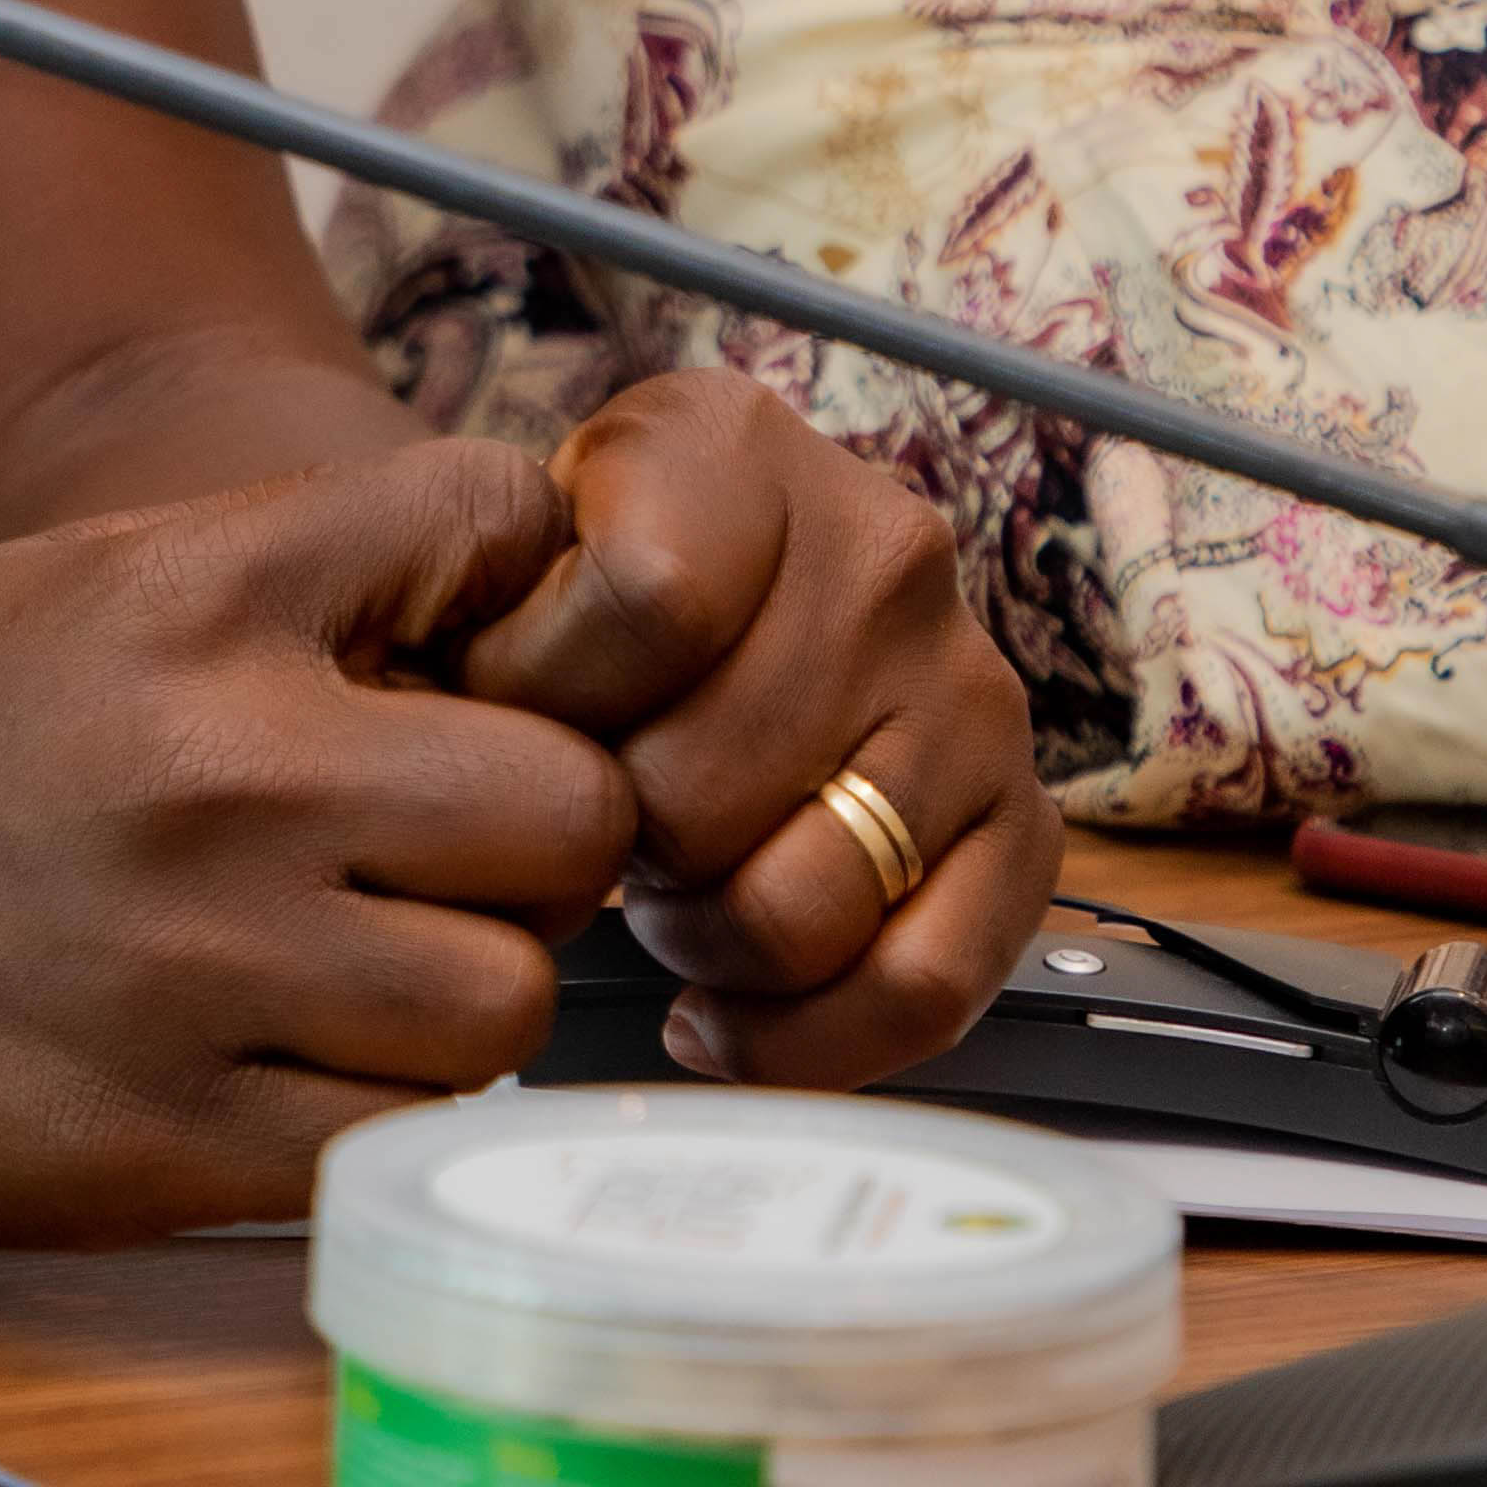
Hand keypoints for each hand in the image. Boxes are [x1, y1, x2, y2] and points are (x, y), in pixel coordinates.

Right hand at [0, 444, 640, 1240]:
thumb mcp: (76, 588)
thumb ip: (284, 581)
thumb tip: (513, 607)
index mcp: (195, 599)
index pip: (497, 517)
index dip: (531, 596)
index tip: (486, 665)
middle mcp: (223, 771)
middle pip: (570, 806)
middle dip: (535, 839)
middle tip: (448, 863)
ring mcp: (206, 970)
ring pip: (508, 999)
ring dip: (459, 996)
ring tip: (358, 982)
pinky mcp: (177, 1143)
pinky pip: (399, 1137)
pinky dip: (371, 1115)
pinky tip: (287, 1072)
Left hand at [450, 368, 1056, 1087]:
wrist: (696, 592)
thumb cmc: (577, 591)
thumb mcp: (506, 546)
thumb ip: (480, 620)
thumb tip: (465, 755)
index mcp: (735, 448)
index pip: (650, 599)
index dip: (544, 695)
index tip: (506, 717)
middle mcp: (882, 548)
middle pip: (707, 782)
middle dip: (612, 844)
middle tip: (588, 831)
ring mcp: (968, 686)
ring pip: (803, 905)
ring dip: (699, 939)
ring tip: (662, 902)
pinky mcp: (1021, 816)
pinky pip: (924, 984)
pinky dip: (803, 1038)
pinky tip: (719, 1014)